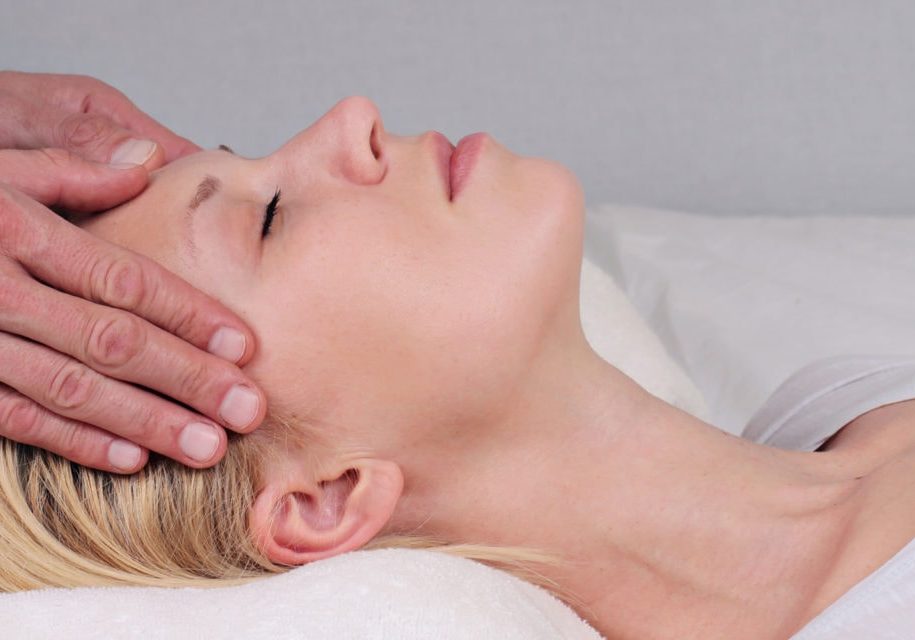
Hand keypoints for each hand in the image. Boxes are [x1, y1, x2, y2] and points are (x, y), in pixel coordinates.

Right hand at [0, 77, 266, 472]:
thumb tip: (149, 161)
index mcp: (15, 230)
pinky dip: (75, 443)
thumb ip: (70, 168)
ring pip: (71, 389)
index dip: (188, 314)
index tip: (245, 345)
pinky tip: (133, 459)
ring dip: (145, 422)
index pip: (121, 279)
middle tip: (248, 410)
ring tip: (208, 447)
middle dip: (187, 378)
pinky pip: (17, 419)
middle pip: (110, 341)